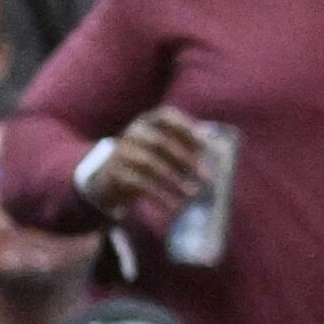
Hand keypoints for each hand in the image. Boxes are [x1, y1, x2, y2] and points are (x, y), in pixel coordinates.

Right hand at [82, 107, 213, 227]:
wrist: (108, 179)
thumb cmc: (146, 162)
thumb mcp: (162, 151)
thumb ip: (184, 149)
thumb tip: (214, 152)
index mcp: (147, 121)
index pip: (166, 116)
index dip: (185, 126)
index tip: (204, 141)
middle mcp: (133, 132)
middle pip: (161, 141)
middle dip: (186, 158)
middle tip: (206, 176)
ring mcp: (122, 151)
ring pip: (151, 164)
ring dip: (175, 180)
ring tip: (192, 194)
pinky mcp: (116, 173)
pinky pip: (141, 184)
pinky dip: (160, 196)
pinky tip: (174, 207)